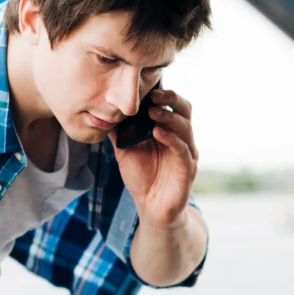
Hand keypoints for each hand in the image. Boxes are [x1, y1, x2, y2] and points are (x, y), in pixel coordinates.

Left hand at [109, 87, 198, 229]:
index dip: (163, 93)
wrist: (150, 207)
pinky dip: (171, 139)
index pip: (173, 104)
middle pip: (185, 110)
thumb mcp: (125, 151)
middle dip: (171, 98)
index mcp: (169, 130)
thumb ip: (118, 133)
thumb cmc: (142, 178)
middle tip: (153, 95)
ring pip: (185, 127)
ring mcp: (187, 153)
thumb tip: (105, 113)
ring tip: (152, 112)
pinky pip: (183, 150)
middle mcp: (182, 139)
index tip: (147, 87)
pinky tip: (157, 133)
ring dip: (169, 117)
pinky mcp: (188, 169)